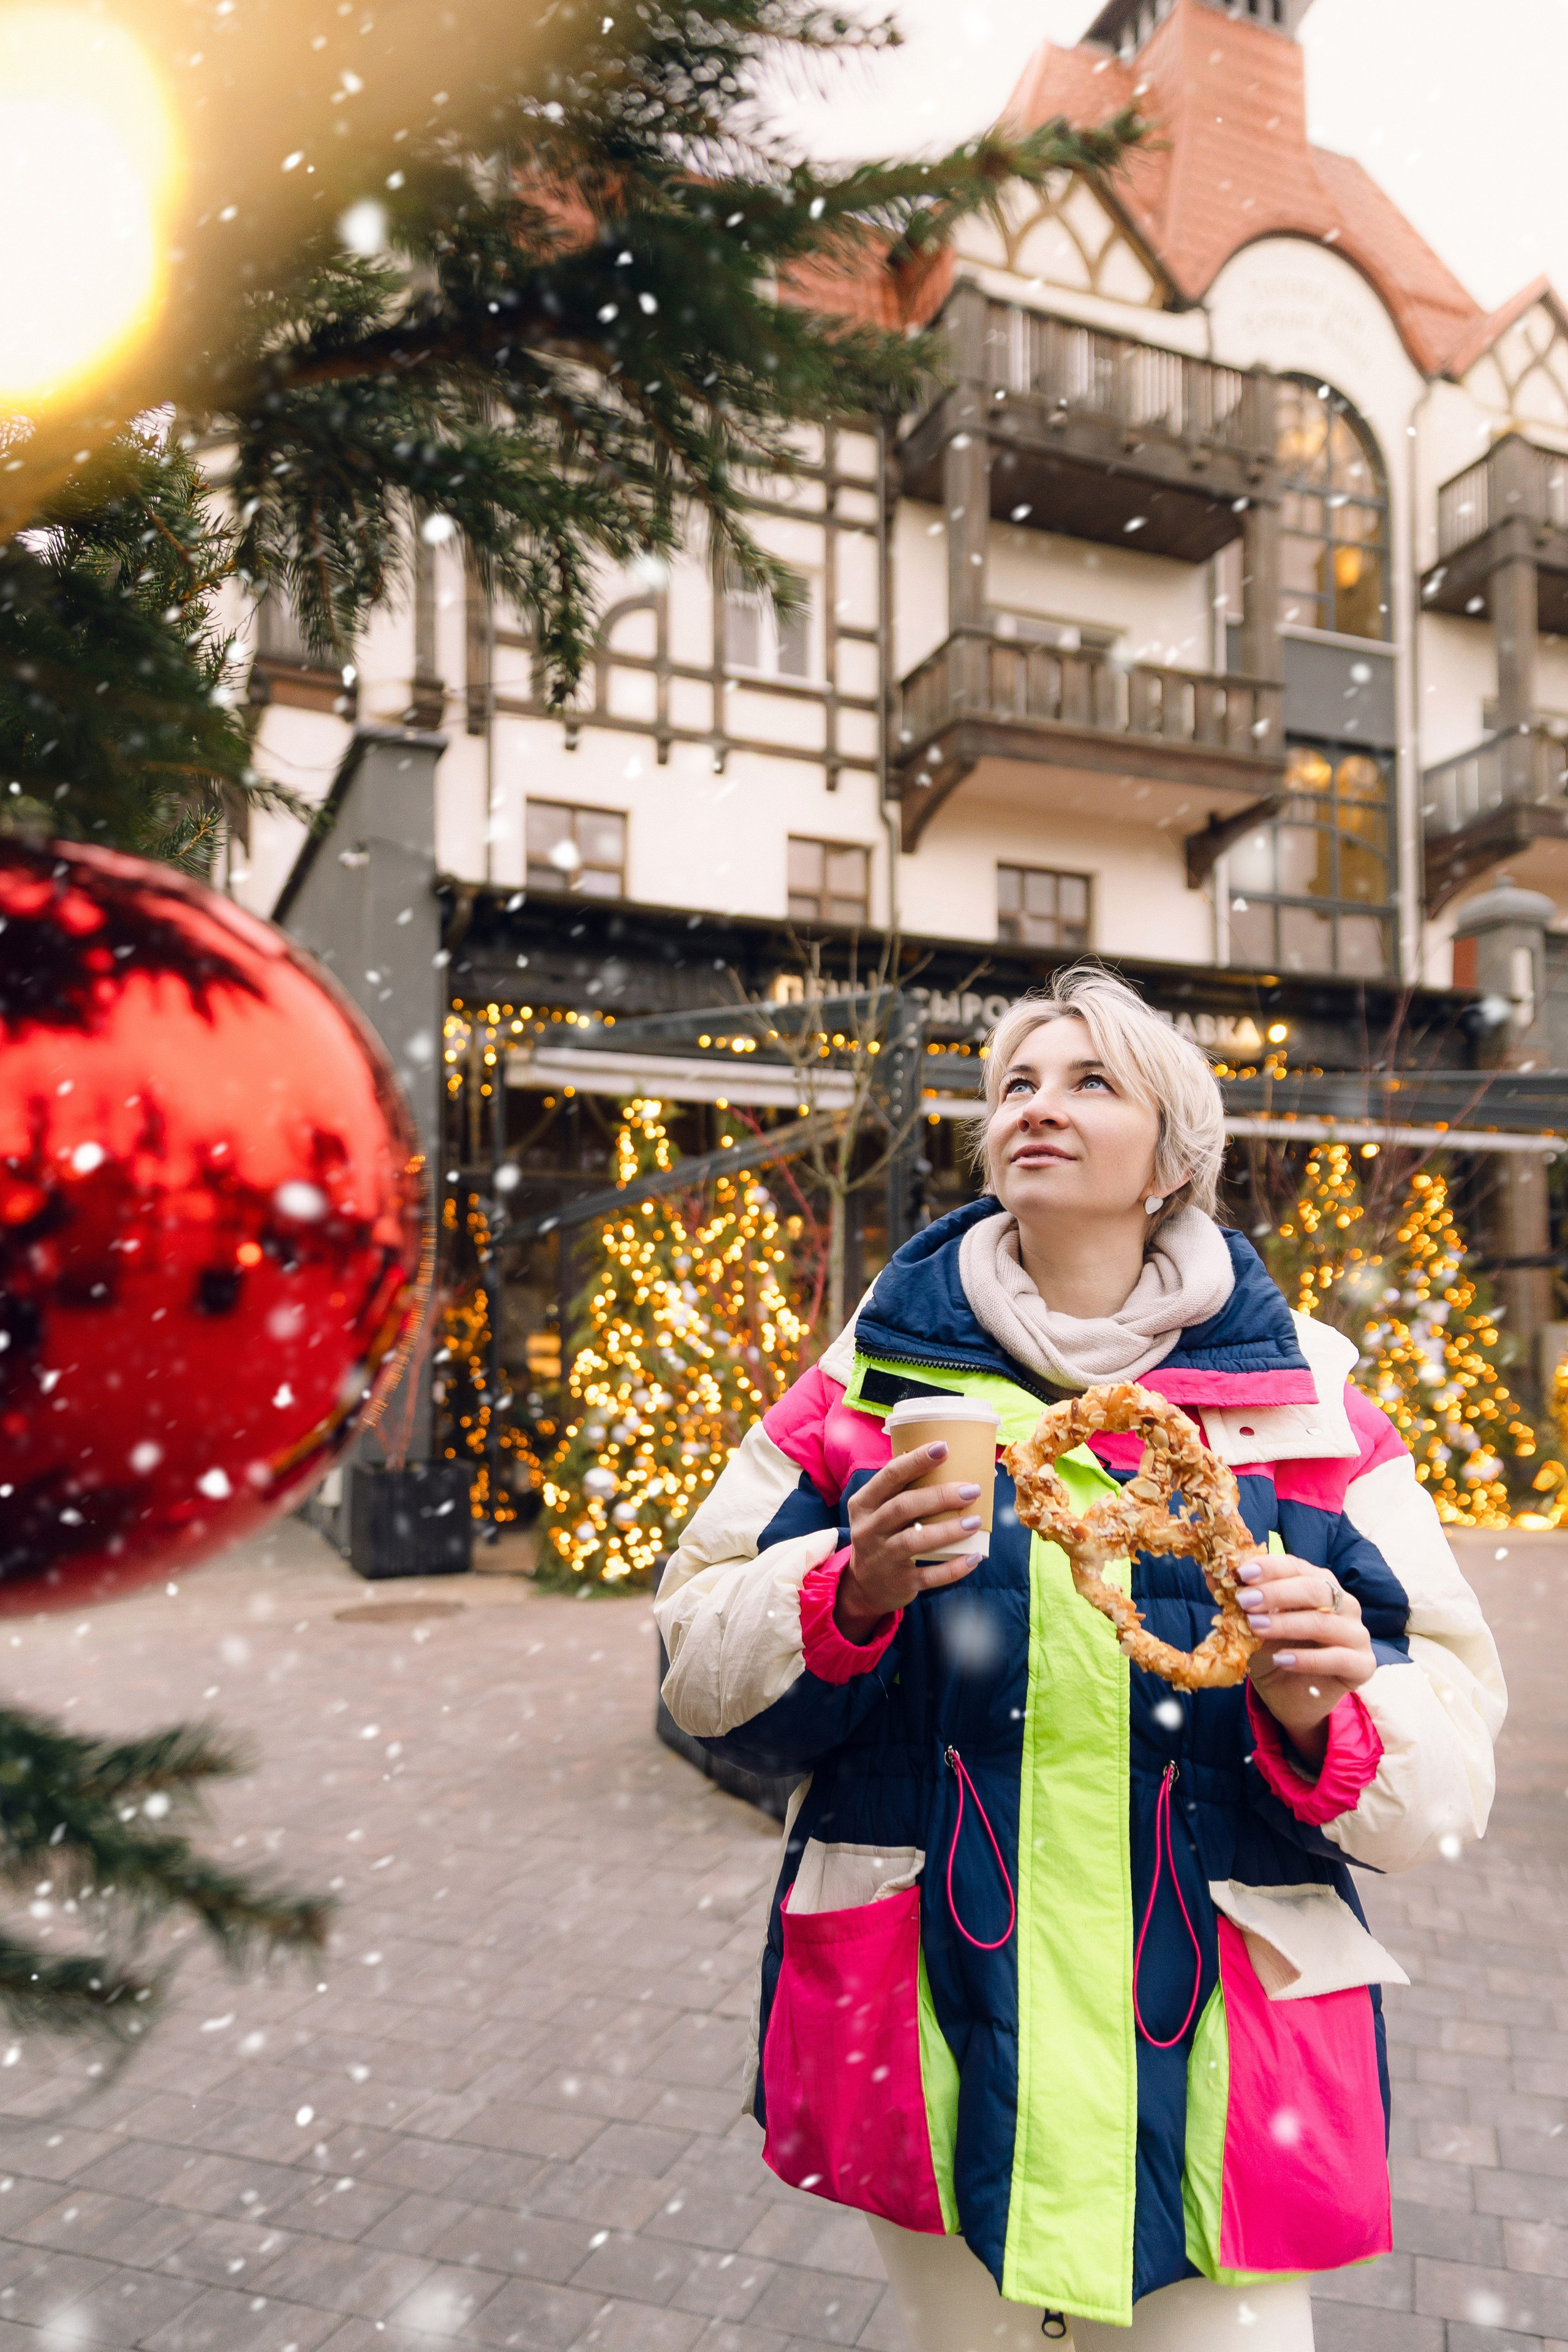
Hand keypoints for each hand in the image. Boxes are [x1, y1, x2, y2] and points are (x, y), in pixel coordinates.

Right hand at [835, 1443, 984, 1642]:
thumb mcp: (879, 1511)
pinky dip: (954, 1567)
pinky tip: (974, 1557)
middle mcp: (869, 1530)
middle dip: (940, 1495)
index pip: (889, 1476)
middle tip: (972, 1489)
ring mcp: (883, 1558)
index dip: (916, 1460)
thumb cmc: (883, 1535)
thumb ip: (905, 1491)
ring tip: (975, 1521)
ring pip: (915, 1541)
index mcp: (864, 1504)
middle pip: (903, 1507)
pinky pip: (929, 1575)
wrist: (864, 1586)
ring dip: (948, 1530)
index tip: (944, 1447)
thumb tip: (961, 1468)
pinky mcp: (900, 1583)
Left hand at [1239, 1552, 1375, 1770]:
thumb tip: (1212, 1572)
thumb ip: (1239, 1600)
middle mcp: (1344, 1603)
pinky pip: (1338, 1658)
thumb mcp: (1252, 1625)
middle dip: (1277, 1593)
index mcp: (1319, 1585)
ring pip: (1325, 1622)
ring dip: (1287, 1623)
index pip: (1298, 1566)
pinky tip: (1282, 1659)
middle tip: (1245, 1601)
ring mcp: (1356, 1633)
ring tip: (1255, 1628)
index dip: (1270, 1567)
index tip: (1241, 1573)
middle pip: (1315, 1589)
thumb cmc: (1275, 1653)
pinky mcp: (1363, 1664)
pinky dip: (1307, 1658)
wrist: (1290, 1698)